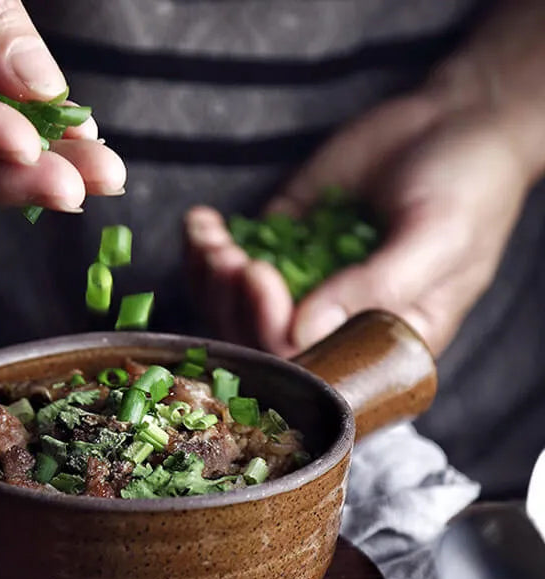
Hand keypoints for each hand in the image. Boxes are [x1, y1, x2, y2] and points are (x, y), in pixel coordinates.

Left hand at [186, 91, 531, 356]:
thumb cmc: (468, 188)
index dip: (269, 333)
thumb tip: (301, 332)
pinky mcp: (280, 248)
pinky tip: (201, 223)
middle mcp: (332, 326)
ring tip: (212, 236)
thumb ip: (374, 286)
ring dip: (210, 277)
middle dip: (232, 303)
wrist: (455, 122)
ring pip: (234, 307)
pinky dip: (202, 249)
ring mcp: (300, 287)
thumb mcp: (437, 240)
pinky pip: (228, 265)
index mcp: (377, 344)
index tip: (258, 278)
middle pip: (259, 342)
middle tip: (230, 256)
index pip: (310, 366)